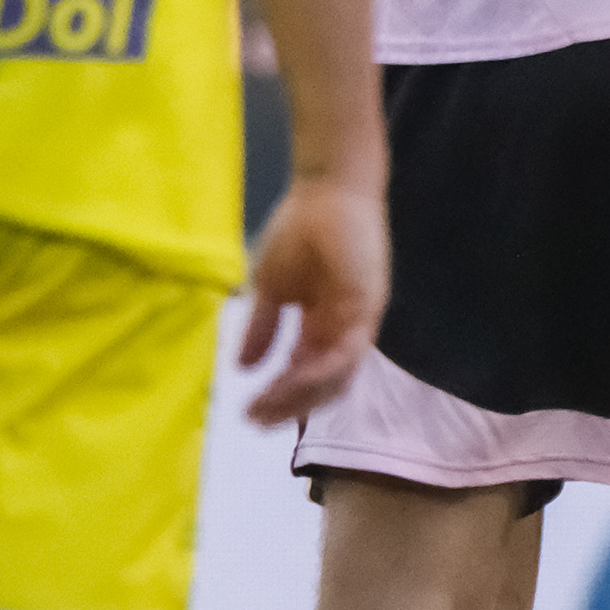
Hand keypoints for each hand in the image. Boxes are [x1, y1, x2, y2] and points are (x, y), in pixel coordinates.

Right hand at [236, 170, 386, 426]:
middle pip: (323, 387)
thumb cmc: (301, 228)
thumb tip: (242, 368)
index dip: (279, 398)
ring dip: (300, 397)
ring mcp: (358, 322)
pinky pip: (346, 353)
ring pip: (335, 378)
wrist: (326, 188)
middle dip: (288, 407)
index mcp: (322, 327)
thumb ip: (261, 327)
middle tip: (255, 421)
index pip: (306, 376)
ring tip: (266, 407)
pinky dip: (319, 371)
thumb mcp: (270, 286)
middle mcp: (343, 331)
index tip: (247, 413)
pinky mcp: (367, 308)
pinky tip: (289, 379)